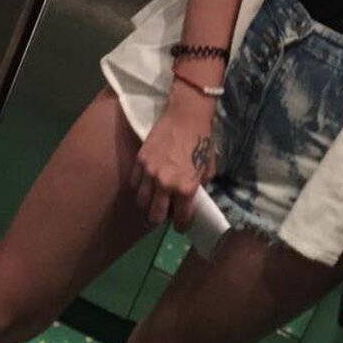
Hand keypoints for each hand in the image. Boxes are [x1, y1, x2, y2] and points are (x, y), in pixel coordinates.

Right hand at [130, 80, 217, 230]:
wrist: (186, 116)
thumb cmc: (201, 139)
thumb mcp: (208, 166)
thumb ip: (200, 184)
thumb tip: (193, 194)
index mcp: (186, 188)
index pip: (181, 218)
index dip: (181, 225)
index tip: (180, 226)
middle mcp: (166, 185)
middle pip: (155, 216)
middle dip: (159, 220)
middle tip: (162, 217)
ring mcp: (150, 174)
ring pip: (142, 202)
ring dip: (147, 204)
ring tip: (152, 201)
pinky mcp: (139, 162)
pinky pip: (134, 184)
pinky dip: (139, 188)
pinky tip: (145, 185)